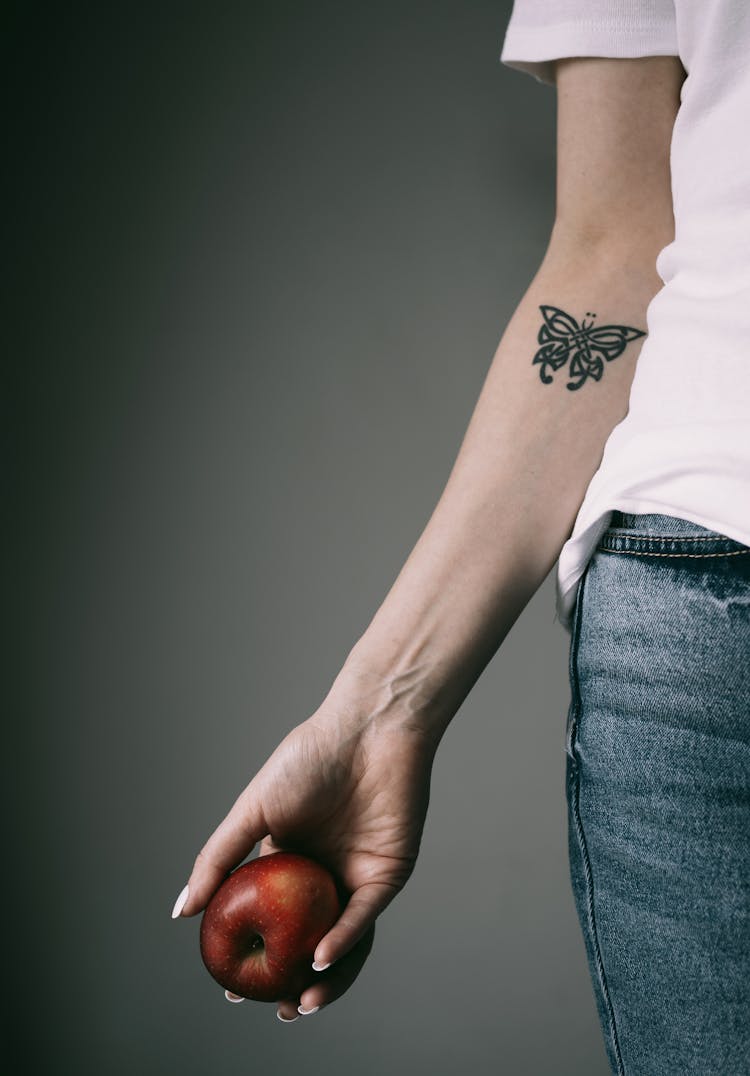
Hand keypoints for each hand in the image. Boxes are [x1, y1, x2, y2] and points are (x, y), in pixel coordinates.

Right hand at [174, 690, 441, 1019]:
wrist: (368, 730)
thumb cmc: (309, 759)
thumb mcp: (253, 810)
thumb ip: (218, 858)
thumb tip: (181, 911)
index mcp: (287, 859)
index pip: (267, 920)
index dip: (251, 956)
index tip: (230, 988)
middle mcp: (321, 874)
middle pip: (305, 938)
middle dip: (291, 979)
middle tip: (271, 1008)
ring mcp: (355, 876)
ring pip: (340, 939)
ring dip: (324, 975)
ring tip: (300, 1003)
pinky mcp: (387, 874)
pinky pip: (365, 916)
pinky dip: (344, 938)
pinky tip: (321, 957)